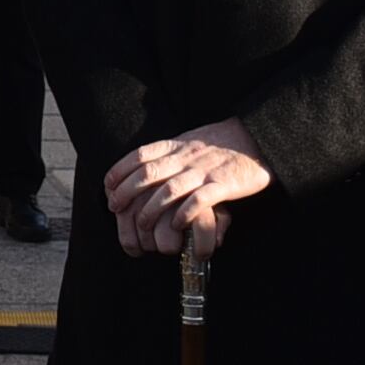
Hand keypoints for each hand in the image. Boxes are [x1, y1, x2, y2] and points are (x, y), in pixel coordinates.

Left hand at [101, 118, 270, 256]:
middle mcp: (187, 157)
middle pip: (149, 173)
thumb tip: (138, 166)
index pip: (140, 155)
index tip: (107, 186)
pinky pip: (199, 200)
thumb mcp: (188, 141)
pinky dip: (184, 213)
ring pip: (170, 190)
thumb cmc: (219, 144)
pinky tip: (176, 225)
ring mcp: (205, 171)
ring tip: (141, 224)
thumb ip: (166, 153)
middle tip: (115, 207)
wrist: (256, 139)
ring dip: (151, 209)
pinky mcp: (224, 185)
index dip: (120, 170)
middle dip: (127, 192)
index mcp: (176, 145)